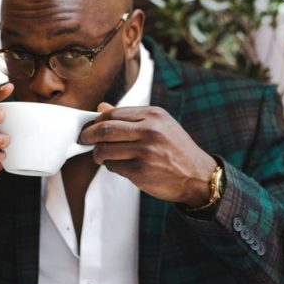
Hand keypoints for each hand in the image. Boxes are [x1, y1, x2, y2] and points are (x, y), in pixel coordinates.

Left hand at [79, 103, 216, 205]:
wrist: (198, 176)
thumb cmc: (176, 149)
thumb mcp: (160, 125)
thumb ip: (130, 117)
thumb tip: (100, 107)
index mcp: (154, 115)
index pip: (113, 113)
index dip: (97, 121)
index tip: (90, 127)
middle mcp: (150, 130)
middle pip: (105, 129)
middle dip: (89, 135)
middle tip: (84, 140)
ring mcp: (146, 151)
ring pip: (105, 149)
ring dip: (98, 154)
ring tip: (100, 156)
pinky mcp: (141, 171)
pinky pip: (113, 166)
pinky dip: (110, 166)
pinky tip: (117, 165)